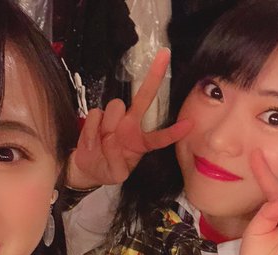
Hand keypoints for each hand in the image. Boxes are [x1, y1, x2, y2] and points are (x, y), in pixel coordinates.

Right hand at [69, 48, 192, 188]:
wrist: (88, 168)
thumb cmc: (108, 169)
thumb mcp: (117, 174)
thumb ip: (116, 163)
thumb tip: (111, 141)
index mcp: (141, 142)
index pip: (160, 137)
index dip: (174, 132)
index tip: (189, 124)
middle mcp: (131, 125)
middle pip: (144, 98)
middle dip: (154, 77)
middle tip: (164, 56)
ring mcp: (115, 119)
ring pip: (115, 107)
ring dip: (106, 126)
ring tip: (100, 144)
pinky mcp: (98, 116)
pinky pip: (96, 114)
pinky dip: (91, 131)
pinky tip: (91, 141)